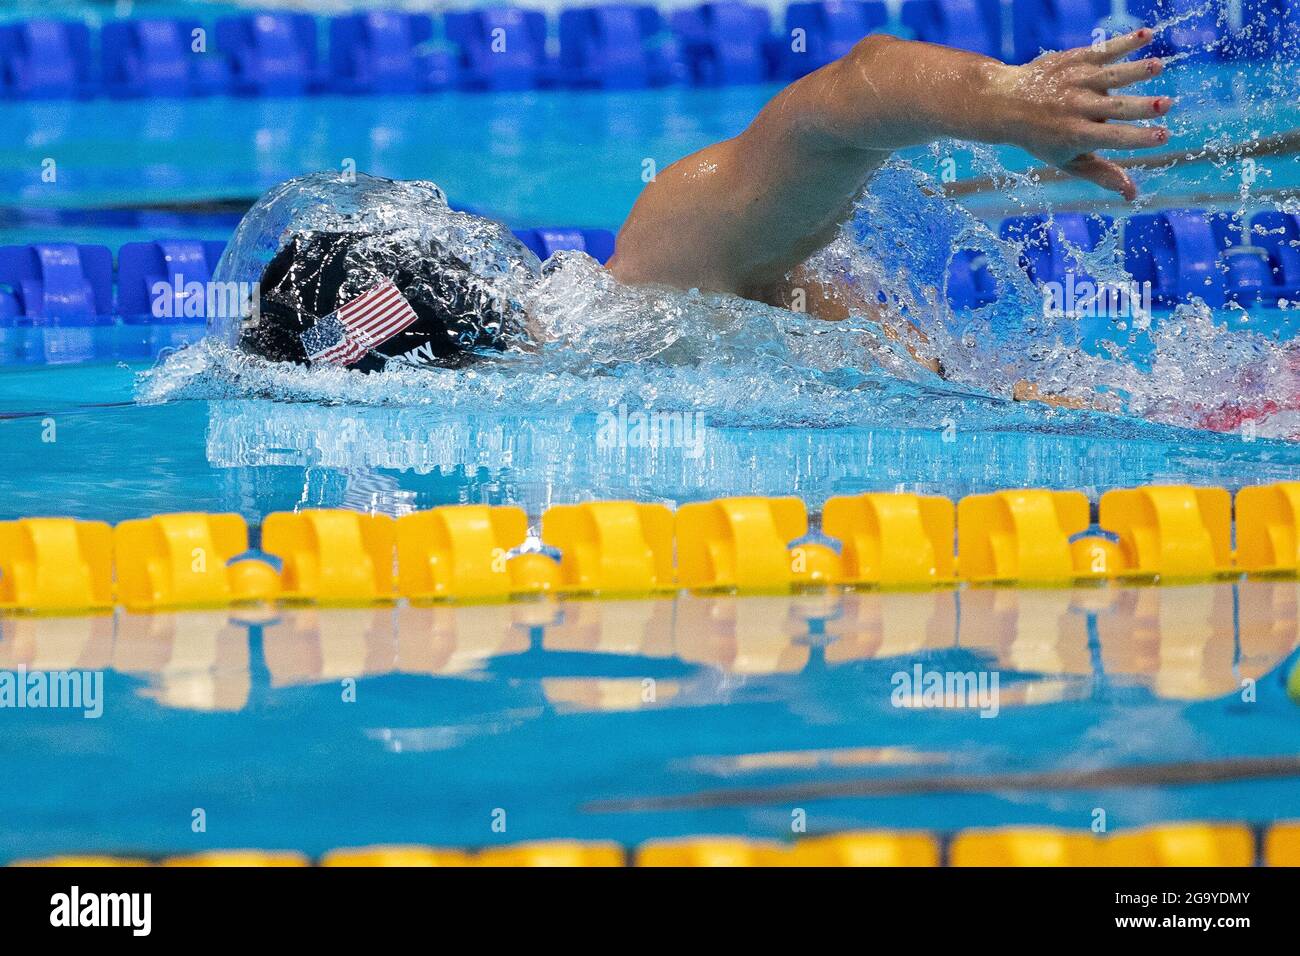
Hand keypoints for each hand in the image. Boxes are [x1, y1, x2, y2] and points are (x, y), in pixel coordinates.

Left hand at [986, 28, 1171, 200]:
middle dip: (1142, 106)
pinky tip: (1147, 35)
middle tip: (1167, 104)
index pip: (1113, 138)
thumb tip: (1133, 195)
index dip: (1139, 138)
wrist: (1007, 103)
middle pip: (1116, 108)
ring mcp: (1077, 81)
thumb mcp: (1069, 162)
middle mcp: (1078, 107)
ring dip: (1136, 71)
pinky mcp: (1076, 59)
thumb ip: (1102, 175)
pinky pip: (1104, 50)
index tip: (1163, 136)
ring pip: (1112, 76)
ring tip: (1158, 67)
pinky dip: (1125, 42)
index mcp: (1077, 135)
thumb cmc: (1043, 138)